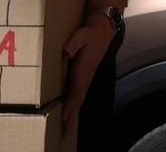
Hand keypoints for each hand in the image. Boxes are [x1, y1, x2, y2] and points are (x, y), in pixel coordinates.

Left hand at [61, 17, 114, 136]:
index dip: (70, 105)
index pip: (76, 92)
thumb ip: (74, 42)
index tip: (64, 118)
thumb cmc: (91, 32)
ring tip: (64, 130)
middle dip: (70, 119)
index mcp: (83, 70)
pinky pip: (77, 95)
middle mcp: (84, 77)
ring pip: (77, 100)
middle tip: (62, 136)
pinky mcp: (83, 76)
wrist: (103, 29)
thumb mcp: (82, 34)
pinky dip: (72, 106)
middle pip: (77, 102)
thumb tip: (66, 51)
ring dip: (71, 115)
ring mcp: (85, 78)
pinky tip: (68, 112)